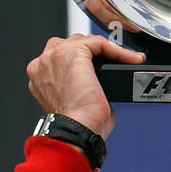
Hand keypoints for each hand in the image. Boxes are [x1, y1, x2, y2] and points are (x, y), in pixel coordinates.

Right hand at [26, 34, 144, 140]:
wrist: (78, 129)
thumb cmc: (78, 126)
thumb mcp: (75, 104)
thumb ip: (80, 88)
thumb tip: (103, 86)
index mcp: (40, 78)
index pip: (61, 58)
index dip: (85, 62)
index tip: (105, 70)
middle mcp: (42, 64)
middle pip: (71, 44)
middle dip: (93, 53)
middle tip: (116, 63)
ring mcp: (55, 56)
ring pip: (85, 41)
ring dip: (106, 50)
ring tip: (126, 61)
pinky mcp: (72, 52)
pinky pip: (99, 43)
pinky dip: (117, 50)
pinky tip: (130, 59)